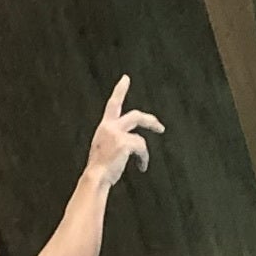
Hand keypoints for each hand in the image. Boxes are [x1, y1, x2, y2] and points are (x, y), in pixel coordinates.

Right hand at [82, 75, 163, 189]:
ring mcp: (117, 134)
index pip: (113, 104)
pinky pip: (141, 149)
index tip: (126, 78)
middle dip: (150, 121)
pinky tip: (141, 167)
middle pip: (136, 116)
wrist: (95, 177)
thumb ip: (114, 139)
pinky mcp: (125, 143)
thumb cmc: (99, 167)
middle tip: (160, 127)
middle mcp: (110, 127)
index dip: (120, 90)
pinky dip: (143, 158)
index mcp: (104, 126)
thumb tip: (130, 144)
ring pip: (141, 137)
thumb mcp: (103, 147)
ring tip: (143, 161)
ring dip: (144, 151)